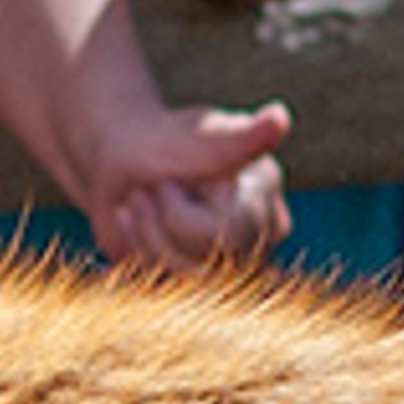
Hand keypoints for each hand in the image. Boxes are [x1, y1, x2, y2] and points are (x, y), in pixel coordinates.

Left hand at [78, 100, 290, 272]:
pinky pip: (165, 285)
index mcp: (265, 196)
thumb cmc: (164, 140)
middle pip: (206, 262)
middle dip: (160, 225)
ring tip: (138, 202)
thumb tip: (280, 118)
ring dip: (145, 235)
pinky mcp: (197, 278)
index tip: (166, 182)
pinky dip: (139, 252)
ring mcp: (231, 262)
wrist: (123, 156)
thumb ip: (242, 138)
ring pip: (182, 277)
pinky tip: (136, 225)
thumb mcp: (200, 137)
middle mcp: (259, 235)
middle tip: (146, 192)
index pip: (227, 234)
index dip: (180, 213)